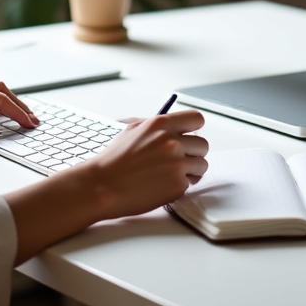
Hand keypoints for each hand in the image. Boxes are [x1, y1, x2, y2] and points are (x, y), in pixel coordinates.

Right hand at [4, 108, 207, 262]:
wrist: (102, 185)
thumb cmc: (114, 159)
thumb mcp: (132, 129)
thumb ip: (157, 124)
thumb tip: (175, 122)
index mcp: (161, 124)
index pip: (197, 119)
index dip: (194, 129)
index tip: (189, 136)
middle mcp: (172, 142)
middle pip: (203, 145)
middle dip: (192, 153)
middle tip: (176, 160)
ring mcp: (176, 164)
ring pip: (201, 165)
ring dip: (190, 171)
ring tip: (168, 174)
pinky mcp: (177, 185)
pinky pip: (190, 184)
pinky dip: (179, 186)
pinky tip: (161, 186)